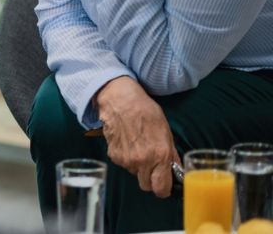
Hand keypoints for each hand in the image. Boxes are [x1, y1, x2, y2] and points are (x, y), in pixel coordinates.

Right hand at [96, 76, 180, 197]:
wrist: (120, 100)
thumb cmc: (145, 112)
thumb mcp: (166, 131)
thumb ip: (171, 154)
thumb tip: (175, 168)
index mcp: (160, 156)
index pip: (161, 189)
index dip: (164, 189)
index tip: (164, 185)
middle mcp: (142, 161)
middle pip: (147, 186)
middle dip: (151, 179)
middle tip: (152, 166)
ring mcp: (126, 160)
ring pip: (134, 174)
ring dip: (138, 167)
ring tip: (138, 148)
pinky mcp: (114, 156)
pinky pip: (123, 164)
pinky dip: (126, 158)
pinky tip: (128, 143)